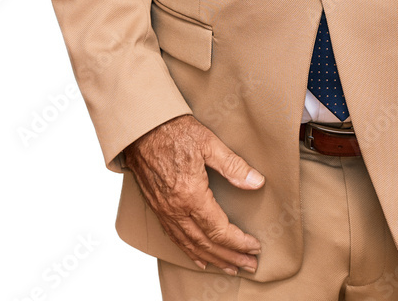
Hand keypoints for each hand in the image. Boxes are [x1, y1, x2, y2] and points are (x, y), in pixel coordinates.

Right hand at [122, 114, 264, 274]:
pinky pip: (175, 238)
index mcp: (190, 195)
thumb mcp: (209, 143)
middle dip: (230, 257)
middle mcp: (176, 210)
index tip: (254, 247)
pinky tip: (200, 257)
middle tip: (250, 265)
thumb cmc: (174, 131)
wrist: (141, 129)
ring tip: (231, 266)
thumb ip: (233, 166)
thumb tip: (256, 182)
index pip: (219, 230)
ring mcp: (165, 211)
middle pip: (206, 244)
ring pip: (190, 245)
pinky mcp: (158, 208)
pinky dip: (190, 252)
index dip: (239, 242)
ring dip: (213, 259)